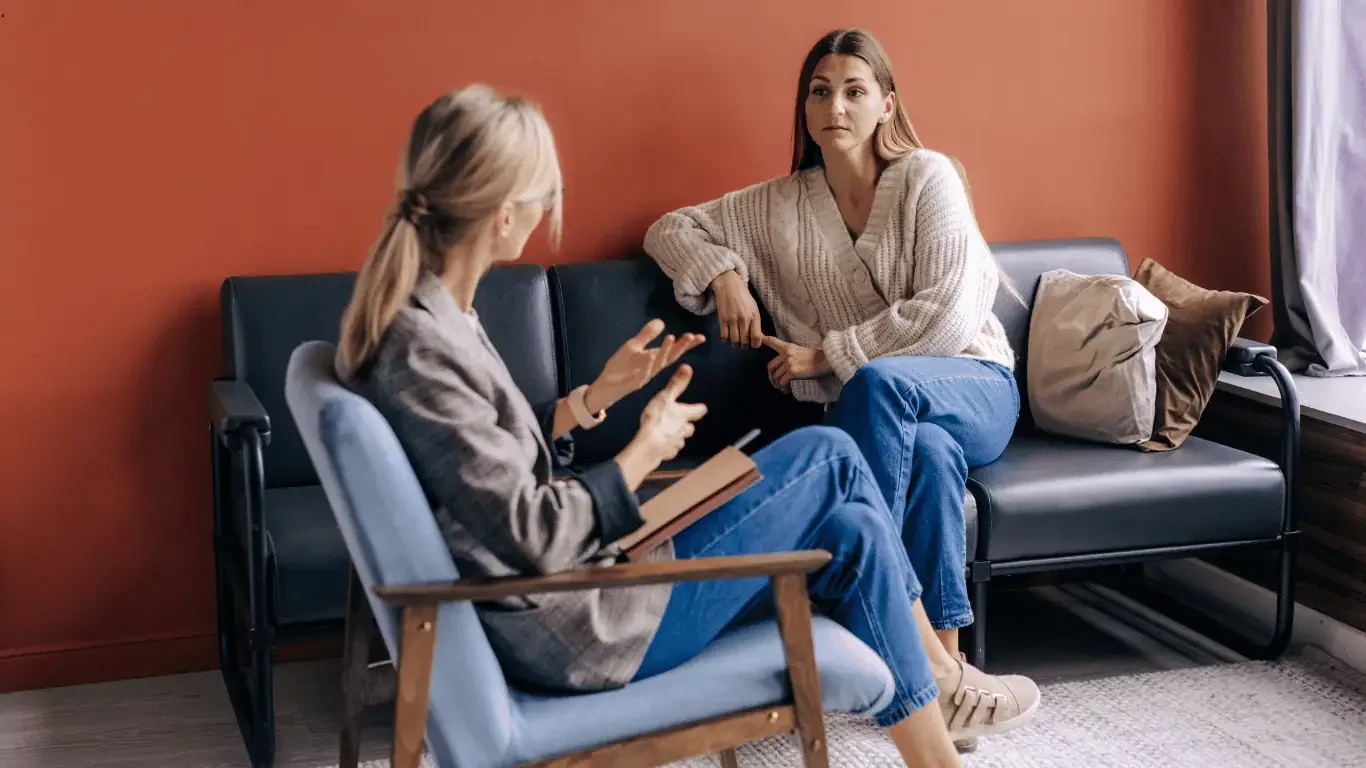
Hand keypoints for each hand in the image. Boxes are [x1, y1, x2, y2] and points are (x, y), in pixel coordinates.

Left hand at [588, 319, 704, 412]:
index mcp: (654, 359)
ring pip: (656, 364)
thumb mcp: (633, 347)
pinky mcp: (631, 383)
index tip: (701, 337)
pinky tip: (650, 356)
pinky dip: (646, 367)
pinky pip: (640, 375)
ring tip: (671, 338)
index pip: (674, 351)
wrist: (604, 386)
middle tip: (691, 336)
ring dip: (664, 351)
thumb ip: (647, 335)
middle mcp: (652, 368)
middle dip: (680, 347)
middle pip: (669, 357)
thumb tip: (662, 321)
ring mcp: (642, 376)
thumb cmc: (620, 367)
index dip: (687, 345)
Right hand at [636, 365, 707, 461]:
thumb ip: (676, 384)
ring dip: (677, 437)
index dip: (699, 409)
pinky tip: (661, 446)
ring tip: (668, 434)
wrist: (649, 446)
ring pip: (680, 440)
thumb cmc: (657, 419)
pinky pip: (670, 451)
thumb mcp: (665, 397)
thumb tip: (688, 367)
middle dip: (686, 425)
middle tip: (681, 422)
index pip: (698, 411)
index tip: (701, 408)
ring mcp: (676, 444)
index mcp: (684, 415)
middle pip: (690, 428)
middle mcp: (683, 430)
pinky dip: (668, 448)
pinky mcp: (667, 454)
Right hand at [710, 270, 762, 347]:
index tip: (753, 345)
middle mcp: (744, 319)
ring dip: (735, 344)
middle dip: (744, 346)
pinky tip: (727, 337)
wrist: (728, 285)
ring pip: (734, 340)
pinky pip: (724, 336)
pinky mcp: (722, 319)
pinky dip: (726, 340)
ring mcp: (732, 320)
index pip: (757, 336)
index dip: (756, 344)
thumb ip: (755, 322)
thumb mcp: (753, 307)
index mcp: (754, 315)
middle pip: (745, 340)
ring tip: (735, 343)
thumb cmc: (743, 296)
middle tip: (743, 345)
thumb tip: (758, 337)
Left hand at [763, 336, 831, 387]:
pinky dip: (783, 388)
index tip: (759, 338)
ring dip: (777, 384)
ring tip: (782, 388)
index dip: (764, 339)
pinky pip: (782, 382)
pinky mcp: (792, 372)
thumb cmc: (816, 357)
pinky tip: (786, 390)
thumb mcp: (801, 351)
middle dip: (770, 376)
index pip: (773, 341)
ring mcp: (788, 363)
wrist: (825, 360)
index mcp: (788, 347)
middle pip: (770, 366)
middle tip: (774, 382)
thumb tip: (784, 365)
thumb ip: (791, 355)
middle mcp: (786, 354)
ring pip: (776, 376)